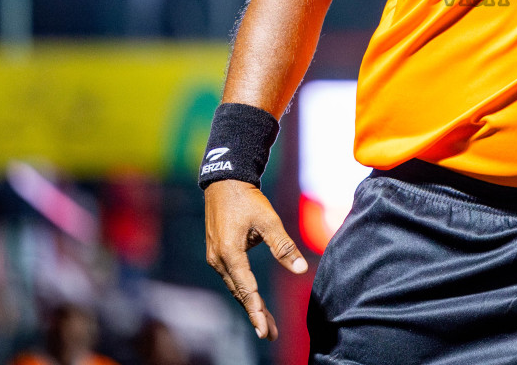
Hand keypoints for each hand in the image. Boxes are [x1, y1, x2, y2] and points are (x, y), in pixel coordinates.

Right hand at [204, 179, 308, 339]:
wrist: (224, 182)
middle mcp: (219, 260)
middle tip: (270, 333)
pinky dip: (244, 291)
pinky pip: (232, 278)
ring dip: (250, 304)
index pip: (246, 290)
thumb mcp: (268, 220)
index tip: (265, 330)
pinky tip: (253, 300)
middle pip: (240, 293)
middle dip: (255, 314)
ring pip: (235, 287)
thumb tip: (300, 269)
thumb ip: (284, 246)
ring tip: (266, 322)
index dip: (256, 311)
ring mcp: (216, 257)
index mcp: (230, 254)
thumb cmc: (247, 199)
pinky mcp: (218, 253)